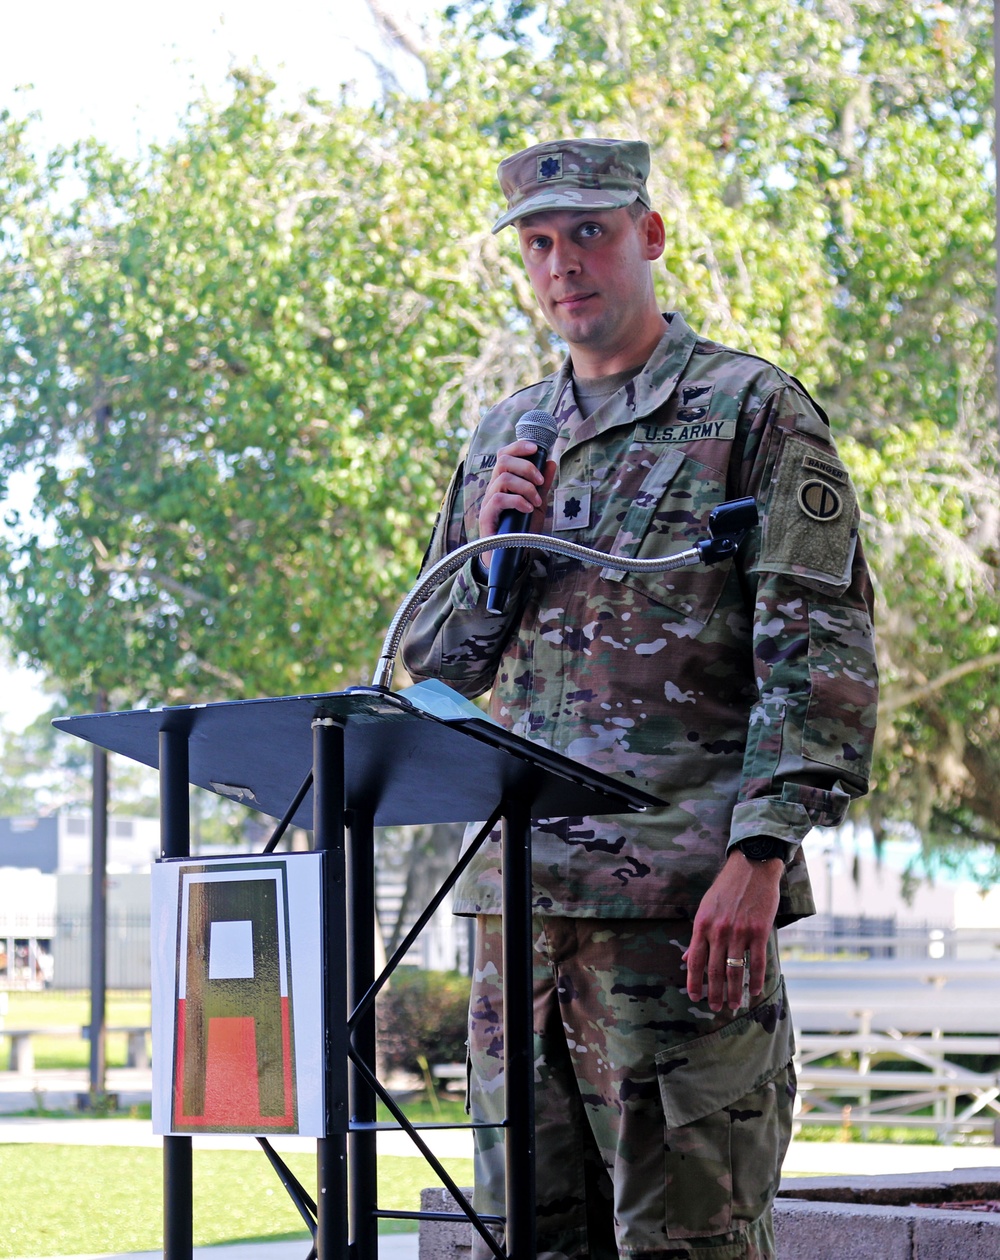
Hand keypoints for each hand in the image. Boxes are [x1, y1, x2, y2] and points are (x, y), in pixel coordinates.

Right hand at [478, 439, 556, 569]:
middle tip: (540, 481)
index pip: (505, 455)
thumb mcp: (537, 503)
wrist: (511, 554)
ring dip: (525, 487)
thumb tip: (551, 463)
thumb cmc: (521, 528)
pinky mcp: (486, 515)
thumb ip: (542, 485)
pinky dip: (517, 501)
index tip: (536, 448)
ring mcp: (488, 501)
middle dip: (526, 466)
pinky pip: (499, 499)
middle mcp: (493, 487)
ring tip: (536, 501)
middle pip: (503, 461)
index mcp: (503, 481)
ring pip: (503, 478)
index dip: (518, 447)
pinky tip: (527, 509)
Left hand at [682, 848, 782, 1011]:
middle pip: (714, 970)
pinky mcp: (759, 931)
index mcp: (702, 925)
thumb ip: (698, 935)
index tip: (694, 997)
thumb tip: (687, 958)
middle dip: (714, 992)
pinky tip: (754, 991)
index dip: (694, 982)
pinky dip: (755, 980)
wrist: (751, 867)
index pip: (695, 961)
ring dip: (734, 991)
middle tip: (716, 1008)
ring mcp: (739, 932)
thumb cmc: (726, 888)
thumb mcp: (705, 908)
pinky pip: (757, 963)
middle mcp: (718, 931)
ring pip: (735, 970)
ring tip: (734, 1005)